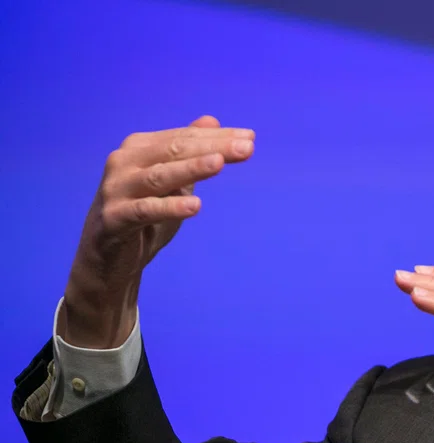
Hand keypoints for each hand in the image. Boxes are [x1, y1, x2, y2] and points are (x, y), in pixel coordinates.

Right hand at [60, 115, 254, 347]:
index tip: (251, 138)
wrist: (108, 257)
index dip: (218, 137)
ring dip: (190, 168)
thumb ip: (188, 152)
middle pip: (175, 150)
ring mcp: (116, 189)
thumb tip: (212, 120)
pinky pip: (145, 211)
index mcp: (140, 148)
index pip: (185, 137)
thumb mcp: (171, 181)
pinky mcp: (113, 218)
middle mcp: (124, 162)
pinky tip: (195, 206)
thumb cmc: (143, 214)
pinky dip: (169, 207)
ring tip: (219, 163)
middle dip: (213, 148)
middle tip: (247, 148)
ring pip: (160, 176)